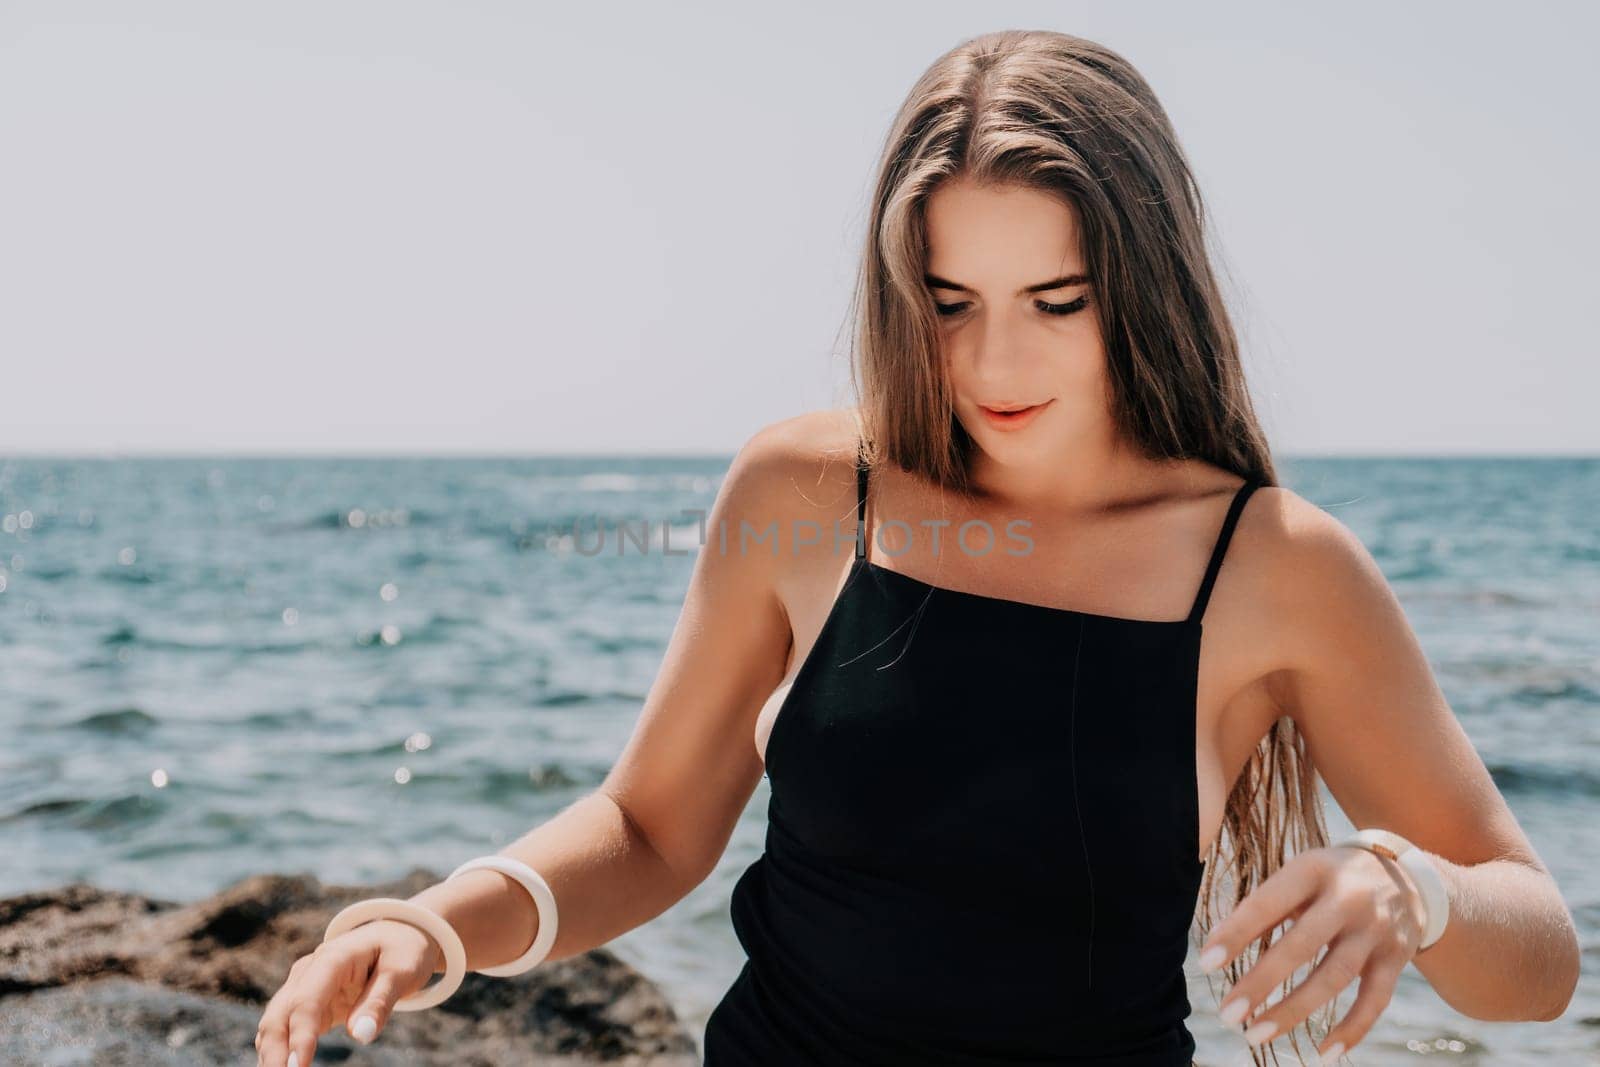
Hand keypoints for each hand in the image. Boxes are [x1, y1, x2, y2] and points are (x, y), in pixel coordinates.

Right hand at [255, 916, 443, 1066]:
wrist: (398, 934)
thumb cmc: (403, 950)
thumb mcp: (402, 971)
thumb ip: (380, 1002)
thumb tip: (360, 1035)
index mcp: (333, 958)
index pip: (307, 1000)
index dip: (300, 1035)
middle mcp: (309, 971)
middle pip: (280, 1013)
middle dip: (275, 1050)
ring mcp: (304, 985)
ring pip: (276, 1022)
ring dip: (272, 1052)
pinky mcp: (308, 1002)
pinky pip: (286, 1027)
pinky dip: (280, 1049)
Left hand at [1195, 844, 1428, 1060]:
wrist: (1406, 876)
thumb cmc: (1329, 879)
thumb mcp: (1299, 875)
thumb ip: (1263, 907)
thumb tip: (1216, 944)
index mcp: (1313, 870)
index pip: (1268, 903)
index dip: (1236, 933)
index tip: (1205, 963)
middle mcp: (1349, 898)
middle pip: (1301, 945)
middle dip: (1261, 982)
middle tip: (1227, 1014)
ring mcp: (1376, 931)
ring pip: (1334, 978)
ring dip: (1293, 1011)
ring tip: (1255, 1034)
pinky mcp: (1396, 959)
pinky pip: (1375, 1001)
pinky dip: (1352, 1029)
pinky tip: (1323, 1054)